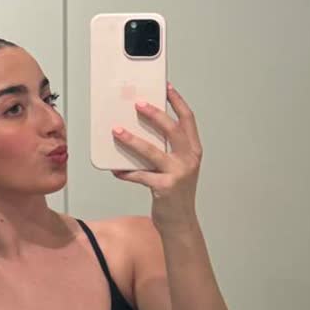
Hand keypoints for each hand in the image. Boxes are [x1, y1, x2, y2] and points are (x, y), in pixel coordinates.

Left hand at [111, 81, 201, 226]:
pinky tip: (115, 169)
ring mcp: (178, 173)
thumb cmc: (176, 192)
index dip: (177, 101)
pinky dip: (126, 172)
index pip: (188, 120)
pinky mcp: (165, 188)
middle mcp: (189, 159)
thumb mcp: (178, 167)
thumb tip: (142, 130)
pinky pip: (140, 175)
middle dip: (154, 114)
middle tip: (137, 103)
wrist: (181, 222)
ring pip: (152, 151)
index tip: (166, 87)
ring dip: (132, 140)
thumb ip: (167, 150)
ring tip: (117, 131)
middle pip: (172, 130)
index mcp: (194, 150)